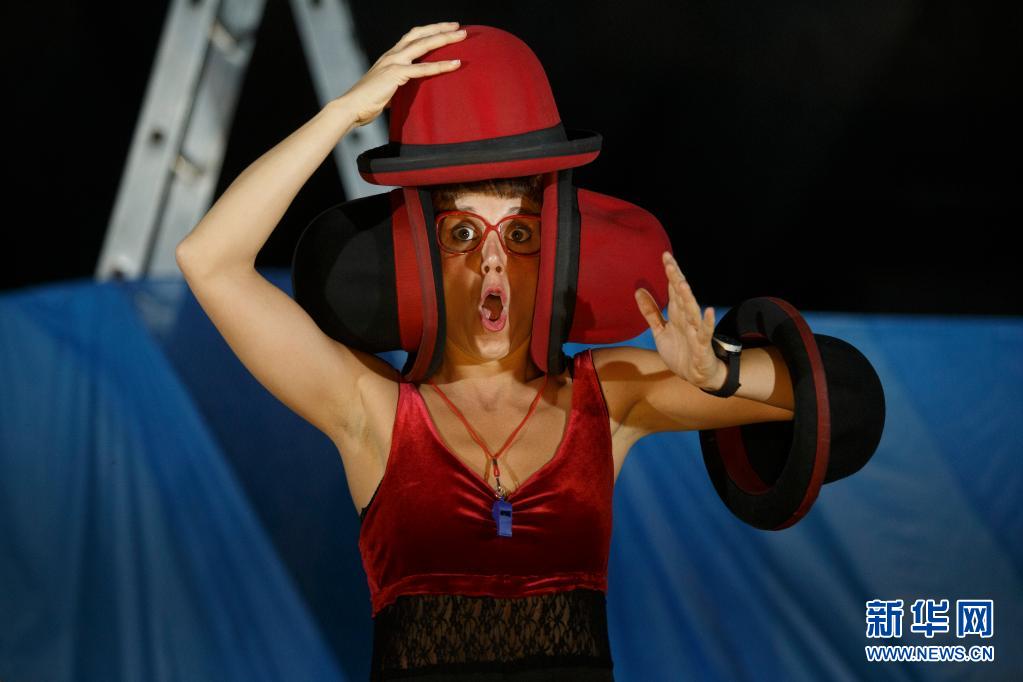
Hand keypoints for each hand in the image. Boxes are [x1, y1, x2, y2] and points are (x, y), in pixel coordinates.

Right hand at [340, 22, 465, 127]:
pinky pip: (423, 68)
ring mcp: (393, 62)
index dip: (429, 31)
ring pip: (423, 45)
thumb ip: (397, 87)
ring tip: (462, 36)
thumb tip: (406, 94)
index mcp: (389, 57)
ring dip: (444, 39)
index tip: (445, 29)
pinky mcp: (396, 74)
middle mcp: (392, 55)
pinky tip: (455, 63)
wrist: (350, 107)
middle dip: (440, 29)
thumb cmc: (366, 103)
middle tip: (458, 27)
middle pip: (419, 34)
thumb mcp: (386, 90)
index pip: (412, 37)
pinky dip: (441, 65)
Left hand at [634, 252, 725, 389]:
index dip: (670, 274)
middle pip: (681, 296)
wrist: (695, 376)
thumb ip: (650, 312)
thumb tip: (638, 290)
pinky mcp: (702, 346)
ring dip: (687, 298)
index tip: (665, 256)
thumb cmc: (680, 352)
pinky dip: (708, 323)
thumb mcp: (660, 332)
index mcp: (677, 315)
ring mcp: (695, 331)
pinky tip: (709, 312)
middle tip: (669, 263)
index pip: (673, 290)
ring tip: (681, 283)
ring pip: (692, 311)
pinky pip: (705, 333)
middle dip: (675, 280)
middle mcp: (687, 319)